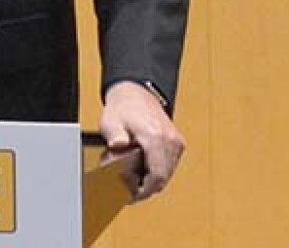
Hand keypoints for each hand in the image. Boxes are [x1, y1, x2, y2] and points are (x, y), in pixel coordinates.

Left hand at [98, 81, 184, 201]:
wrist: (136, 92)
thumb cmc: (123, 107)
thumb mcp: (110, 122)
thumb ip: (114, 136)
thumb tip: (118, 146)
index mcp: (155, 137)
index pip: (157, 176)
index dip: (144, 191)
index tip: (131, 197)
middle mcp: (170, 140)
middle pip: (162, 177)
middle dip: (145, 187)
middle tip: (128, 190)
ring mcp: (176, 142)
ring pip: (167, 173)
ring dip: (152, 180)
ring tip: (133, 179)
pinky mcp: (177, 143)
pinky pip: (169, 165)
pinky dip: (158, 171)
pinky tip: (143, 171)